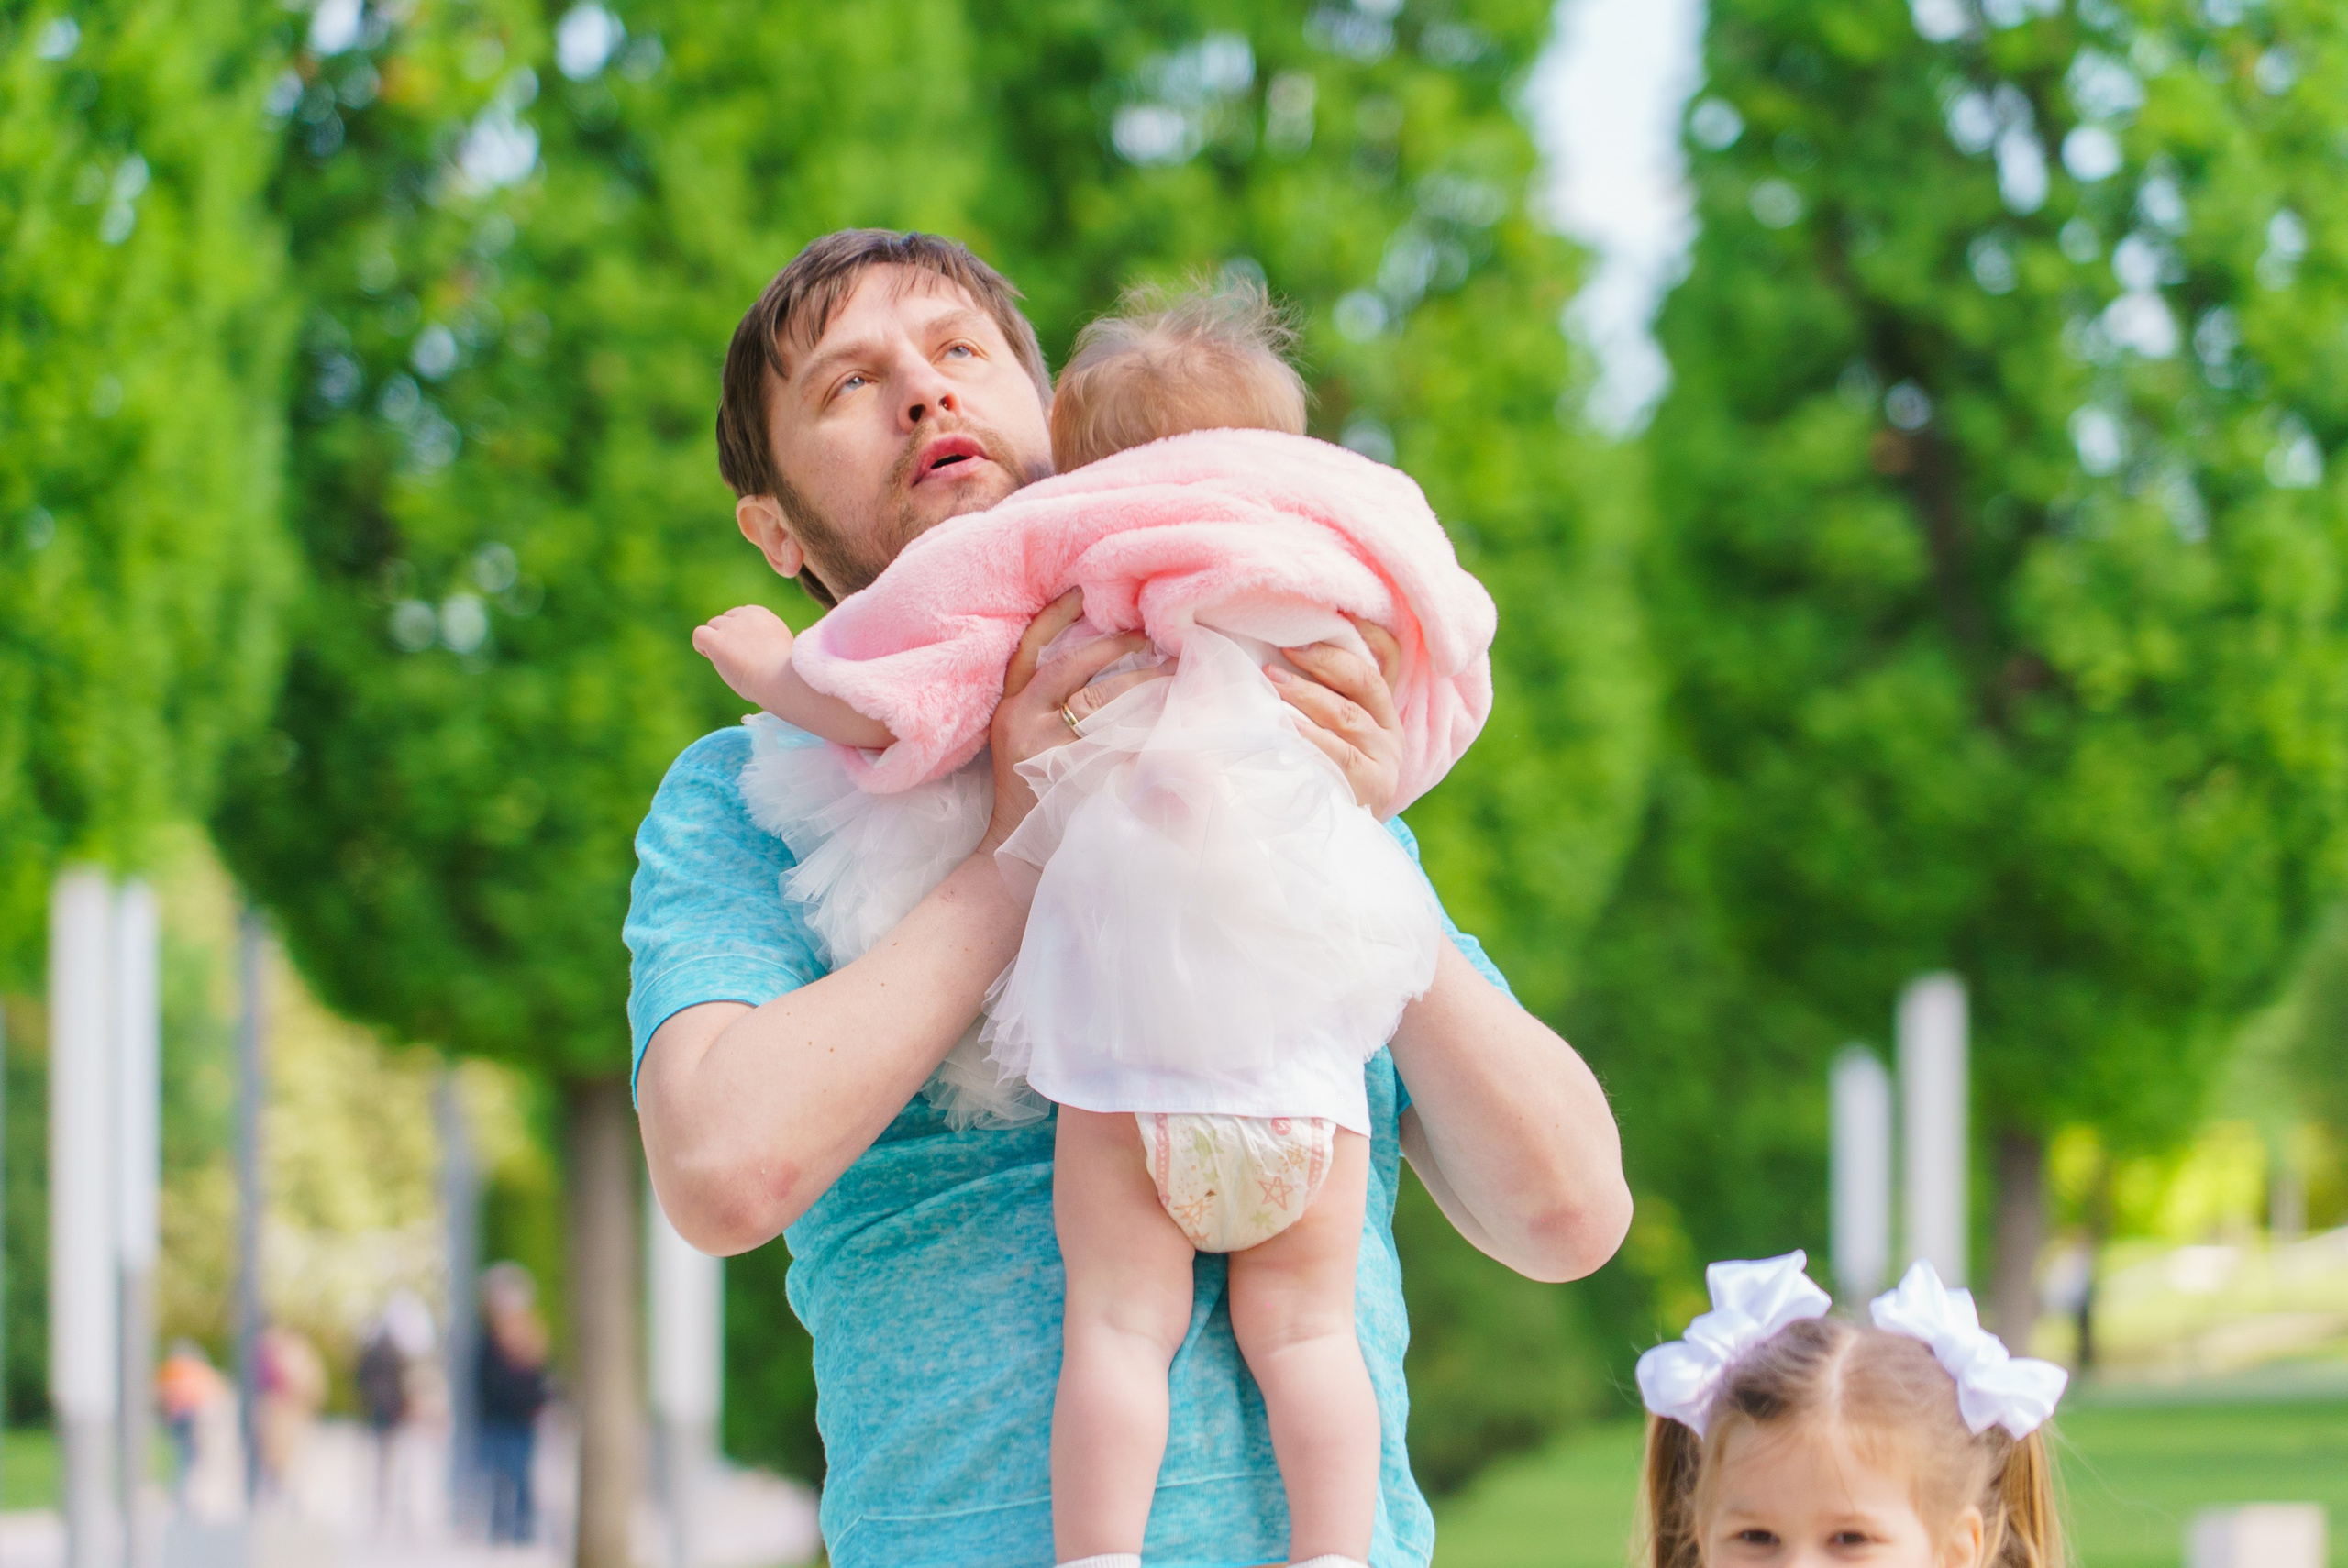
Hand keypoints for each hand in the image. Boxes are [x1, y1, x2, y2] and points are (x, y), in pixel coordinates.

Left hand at [693, 604, 797, 710]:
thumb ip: (766, 641)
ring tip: (728, 662)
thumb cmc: (784, 674)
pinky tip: (712, 657)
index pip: (742, 615)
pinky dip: (702, 645)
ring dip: (716, 641)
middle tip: (737, 659)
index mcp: (764, 616)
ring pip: (712, 626)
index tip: (748, 650)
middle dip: (727, 636)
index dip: (740, 632)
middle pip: (726, 619)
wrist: (779, 680)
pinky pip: (700, 635)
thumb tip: (753, 650)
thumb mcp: (780, 649)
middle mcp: (746, 616)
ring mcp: (731, 627)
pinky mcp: (717, 641)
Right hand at [982, 591, 1167, 849]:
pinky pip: (1116, 743)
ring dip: (1141, 684)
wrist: (1011, 855)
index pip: (1031, 649)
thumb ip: (1053, 711)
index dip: (1056, 617)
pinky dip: (1146, 732)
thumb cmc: (1028, 796)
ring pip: (1100, 700)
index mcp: (1011, 708)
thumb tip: (1106, 679)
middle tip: (1154, 637)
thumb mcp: (1026, 744)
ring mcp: (1046, 748)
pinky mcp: (1070, 775)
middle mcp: (1023, 720)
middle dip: (1116, 646)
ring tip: (1173, 674)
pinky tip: (1173, 725)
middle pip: (1074, 668)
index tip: (1082, 590)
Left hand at [1269, 616, 1404, 818]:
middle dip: (1324, 659)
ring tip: (1270, 681)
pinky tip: (1283, 728)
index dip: (1365, 630)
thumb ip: (1315, 701)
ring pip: (1348, 715)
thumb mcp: (1328, 737)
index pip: (1387, 656)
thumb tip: (1266, 660)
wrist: (1344, 844)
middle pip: (1365, 679)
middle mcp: (1390, 729)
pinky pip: (1340, 753)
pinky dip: (1310, 737)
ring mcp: (1385, 758)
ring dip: (1306, 694)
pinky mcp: (1374, 786)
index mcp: (1382, 709)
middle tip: (1284, 647)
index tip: (1332, 609)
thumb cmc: (1324, 778)